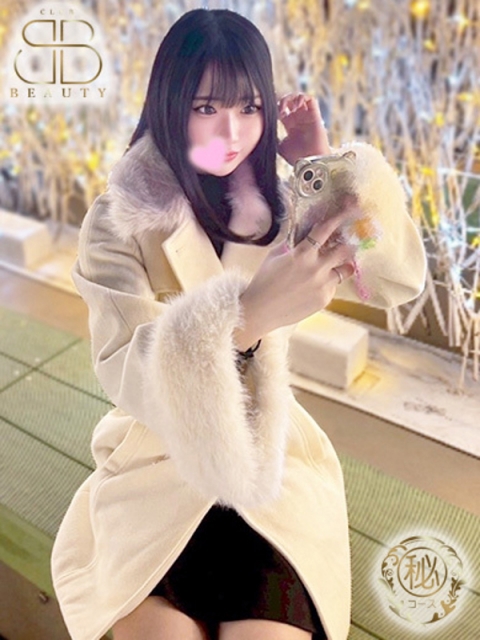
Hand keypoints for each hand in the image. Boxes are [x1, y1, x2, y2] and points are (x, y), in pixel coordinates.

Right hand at [235, 209, 356, 348]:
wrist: (260, 311)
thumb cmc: (263, 282)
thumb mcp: (275, 256)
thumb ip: (293, 245)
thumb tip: (304, 236)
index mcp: (302, 254)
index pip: (326, 230)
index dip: (340, 217)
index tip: (351, 209)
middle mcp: (317, 268)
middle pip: (345, 250)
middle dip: (346, 245)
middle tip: (343, 245)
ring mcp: (323, 285)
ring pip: (345, 270)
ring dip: (342, 266)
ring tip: (333, 267)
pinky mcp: (324, 299)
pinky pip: (333, 287)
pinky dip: (327, 284)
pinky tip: (312, 288)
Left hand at [277, 92, 330, 164]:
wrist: (310, 160)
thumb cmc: (296, 156)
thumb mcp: (280, 147)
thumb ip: (273, 138)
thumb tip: (263, 132)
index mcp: (290, 125)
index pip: (282, 109)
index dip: (275, 107)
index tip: (270, 112)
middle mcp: (298, 119)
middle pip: (290, 101)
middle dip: (282, 101)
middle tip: (279, 109)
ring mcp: (307, 116)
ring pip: (299, 97)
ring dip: (291, 98)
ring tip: (287, 107)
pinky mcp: (315, 115)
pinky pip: (310, 99)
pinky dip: (302, 97)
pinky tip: (296, 105)